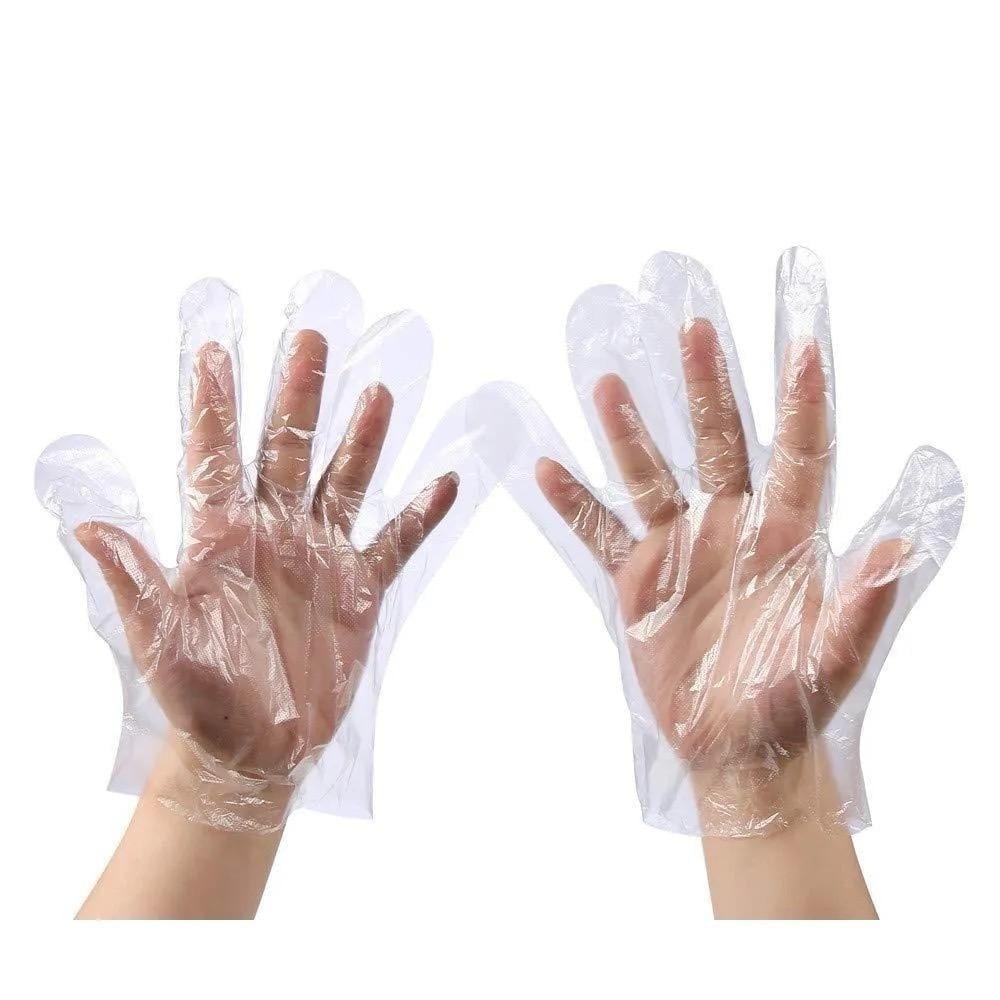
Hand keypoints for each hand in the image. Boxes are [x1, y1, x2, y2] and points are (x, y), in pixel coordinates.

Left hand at [39, 274, 467, 831]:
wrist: (253, 748)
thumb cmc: (198, 697)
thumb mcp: (159, 640)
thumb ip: (134, 581)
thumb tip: (86, 525)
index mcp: (219, 536)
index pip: (214, 454)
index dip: (213, 403)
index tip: (215, 350)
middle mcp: (273, 531)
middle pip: (288, 448)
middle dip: (298, 394)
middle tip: (312, 339)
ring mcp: (320, 555)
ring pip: (345, 481)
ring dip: (362, 439)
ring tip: (380, 391)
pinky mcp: (359, 587)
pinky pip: (395, 542)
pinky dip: (419, 515)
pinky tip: (444, 483)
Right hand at [518, 248, 962, 834]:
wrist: (739, 746)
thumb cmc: (794, 703)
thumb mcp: (834, 660)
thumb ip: (862, 605)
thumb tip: (901, 546)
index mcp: (787, 536)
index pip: (799, 454)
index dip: (803, 403)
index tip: (803, 345)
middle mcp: (732, 526)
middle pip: (719, 441)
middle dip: (709, 385)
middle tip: (695, 327)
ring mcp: (681, 548)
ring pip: (651, 475)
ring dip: (629, 431)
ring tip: (608, 382)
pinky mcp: (638, 579)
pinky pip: (601, 533)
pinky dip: (574, 504)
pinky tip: (547, 469)